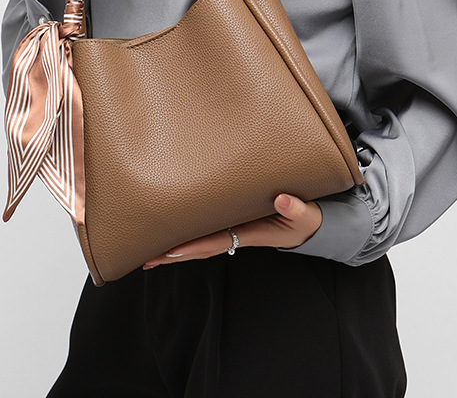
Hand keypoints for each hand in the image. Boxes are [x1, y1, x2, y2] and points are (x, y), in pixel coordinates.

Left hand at [142, 194, 322, 268]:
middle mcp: (236, 232)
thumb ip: (296, 209)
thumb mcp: (306, 217)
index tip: (168, 251)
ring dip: (176, 244)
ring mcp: (234, 227)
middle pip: (199, 245)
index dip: (191, 247)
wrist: (312, 225)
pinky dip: (189, 230)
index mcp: (248, 233)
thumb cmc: (307, 220)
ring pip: (200, 237)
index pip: (214, 241)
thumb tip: (281, 200)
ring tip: (149, 248)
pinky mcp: (236, 218)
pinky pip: (208, 226)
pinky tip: (175, 230)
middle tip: (144, 257)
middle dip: (172, 253)